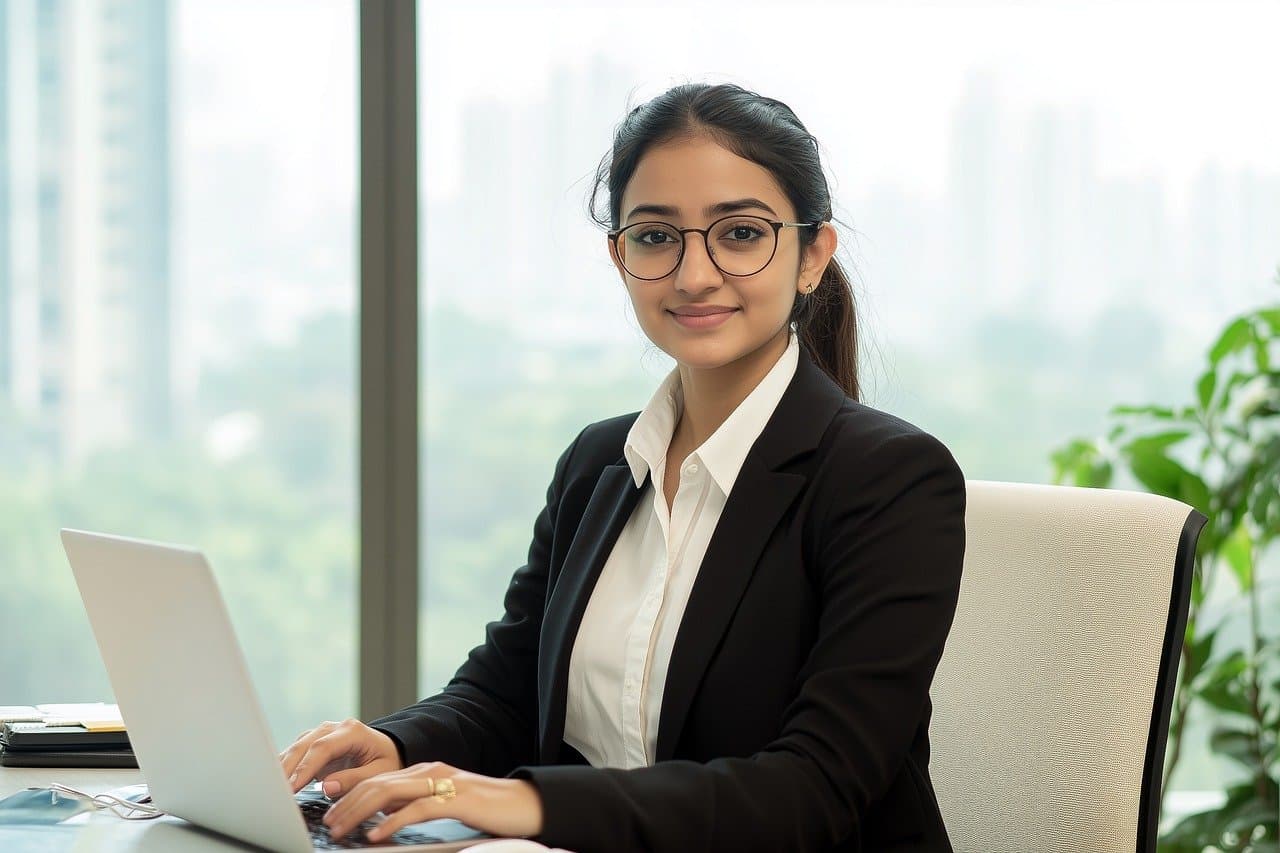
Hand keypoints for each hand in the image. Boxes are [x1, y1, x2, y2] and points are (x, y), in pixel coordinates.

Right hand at [279, 718, 403, 794]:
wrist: (386, 750)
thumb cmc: (385, 761)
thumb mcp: (379, 773)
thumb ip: (354, 779)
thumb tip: (327, 787)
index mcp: (352, 731)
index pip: (323, 748)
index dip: (305, 768)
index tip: (292, 787)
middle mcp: (334, 728)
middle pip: (304, 745)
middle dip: (288, 769)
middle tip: (275, 791)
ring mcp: (321, 734)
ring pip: (296, 748)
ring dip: (282, 768)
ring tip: (270, 789)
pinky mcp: (313, 743)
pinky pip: (295, 753)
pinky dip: (285, 767)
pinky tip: (275, 781)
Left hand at [321, 761, 542, 842]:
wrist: (524, 804)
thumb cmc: (485, 809)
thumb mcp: (442, 805)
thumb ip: (415, 806)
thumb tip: (382, 820)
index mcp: (423, 773)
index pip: (377, 780)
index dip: (349, 797)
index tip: (330, 814)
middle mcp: (429, 772)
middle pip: (376, 784)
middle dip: (346, 805)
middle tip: (328, 825)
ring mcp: (443, 782)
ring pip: (389, 792)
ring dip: (360, 812)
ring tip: (342, 829)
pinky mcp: (456, 798)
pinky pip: (417, 809)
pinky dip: (393, 822)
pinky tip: (377, 836)